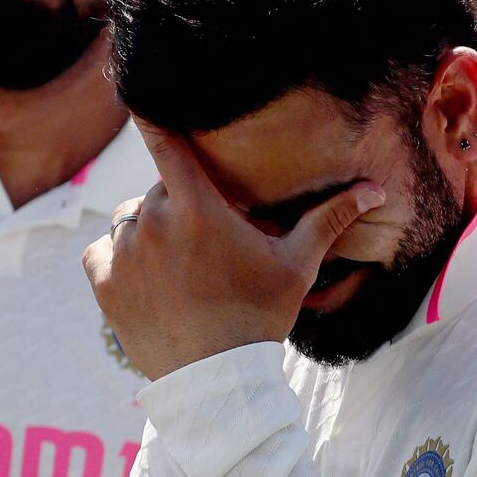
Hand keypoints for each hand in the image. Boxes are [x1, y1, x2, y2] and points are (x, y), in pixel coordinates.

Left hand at [83, 121, 384, 379]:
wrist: (216, 383)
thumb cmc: (259, 318)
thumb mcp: (296, 266)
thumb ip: (328, 218)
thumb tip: (375, 189)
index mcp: (198, 207)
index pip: (164, 140)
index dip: (151, 112)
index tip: (140, 93)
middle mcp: (152, 220)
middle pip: (160, 188)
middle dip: (181, 202)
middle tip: (208, 238)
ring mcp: (123, 252)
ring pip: (130, 218)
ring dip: (149, 228)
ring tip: (179, 262)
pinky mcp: (103, 282)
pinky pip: (102, 251)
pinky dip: (119, 257)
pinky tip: (148, 278)